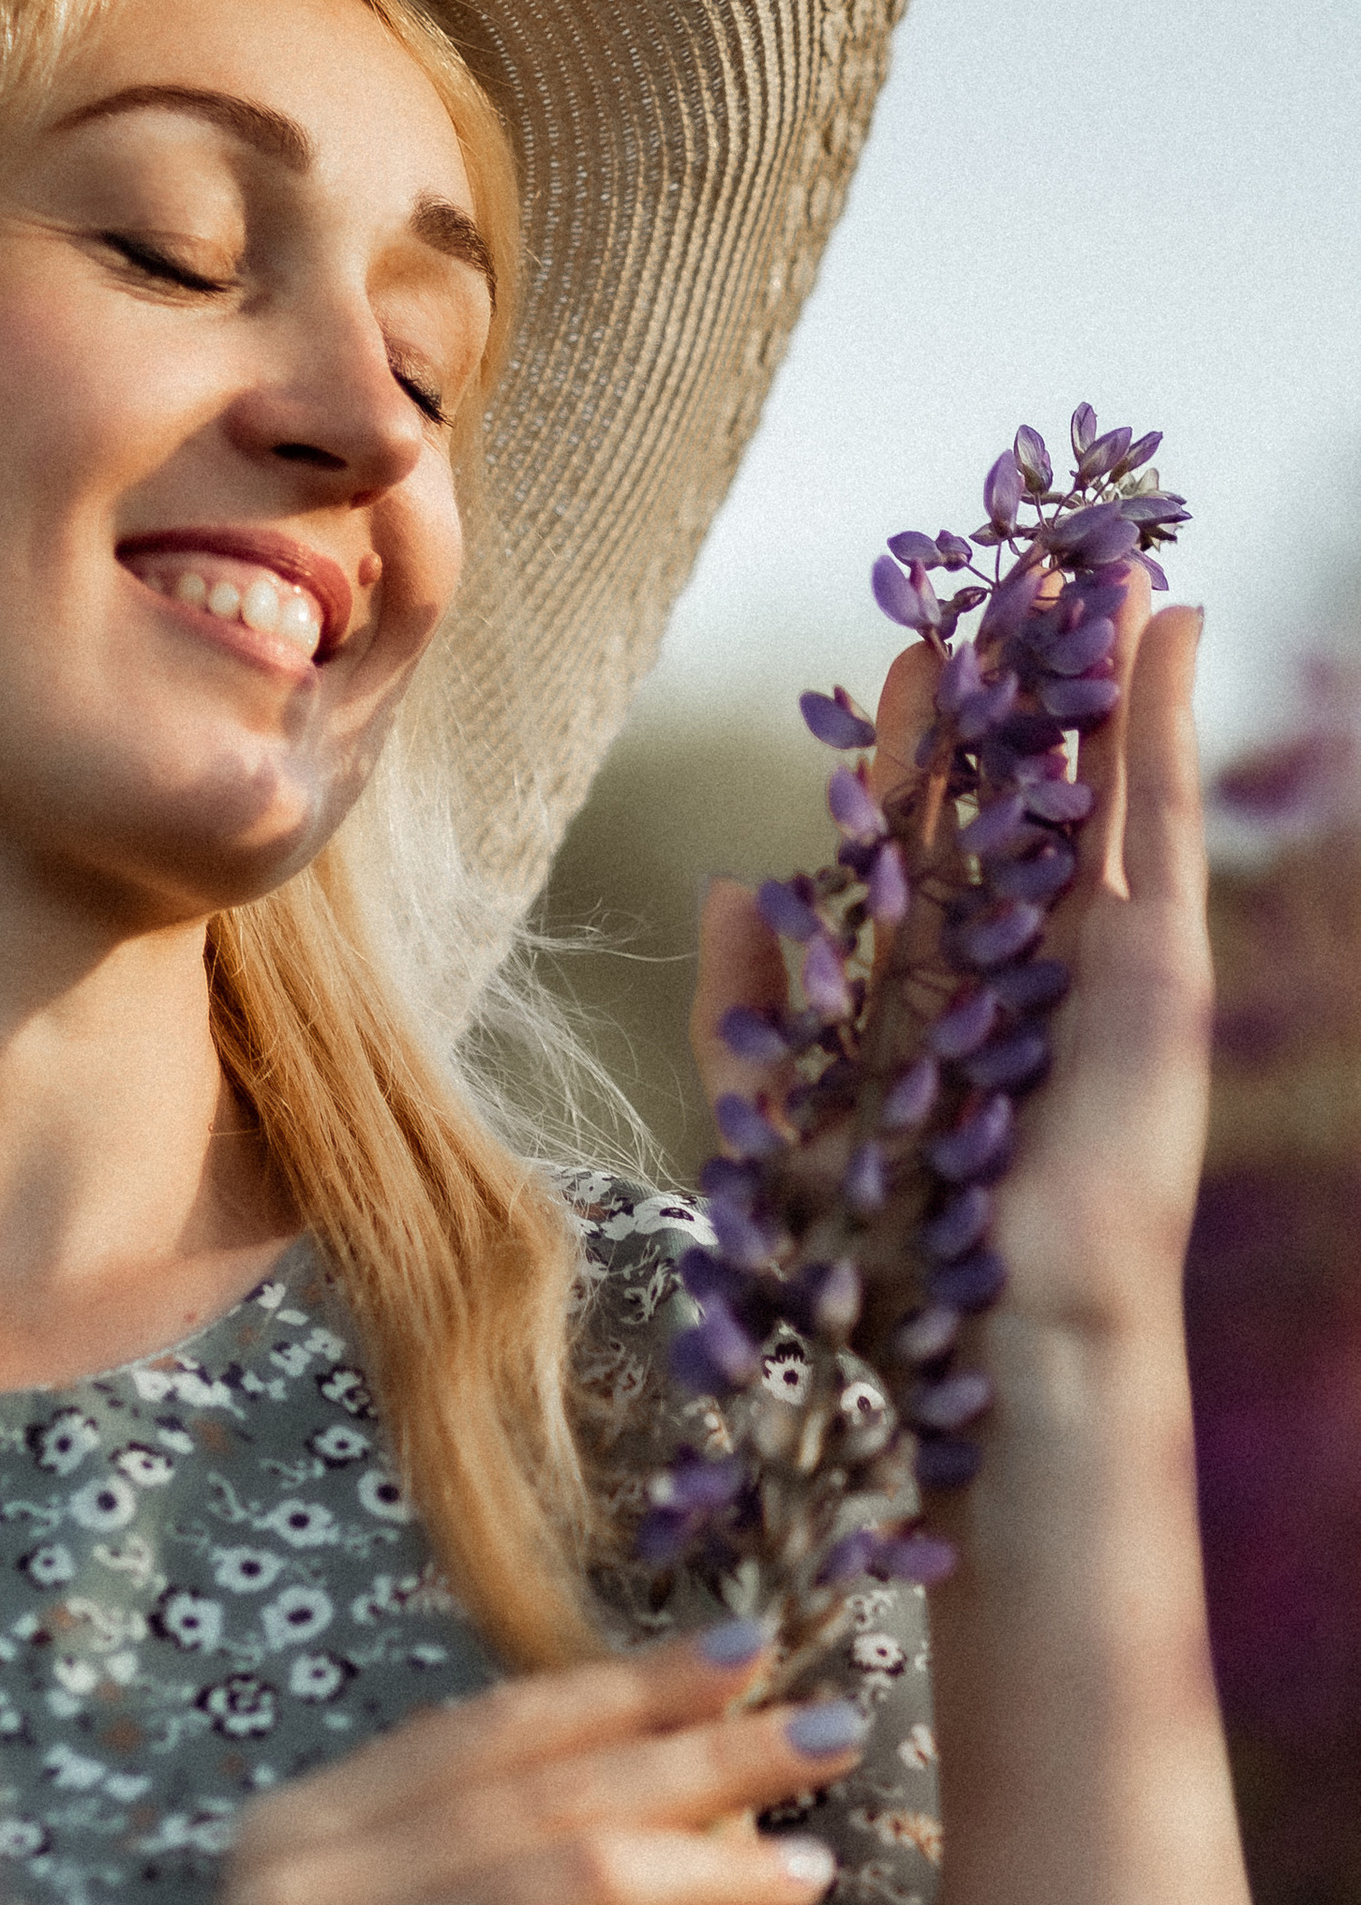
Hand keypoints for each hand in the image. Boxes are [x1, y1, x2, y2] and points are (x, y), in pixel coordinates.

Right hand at [71, 1631, 861, 1904]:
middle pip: (547, 1787)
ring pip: (573, 1879)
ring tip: (811, 1868)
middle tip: (830, 1729)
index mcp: (294, 1832)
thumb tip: (653, 1801)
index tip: (739, 1652)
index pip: (488, 1726)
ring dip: (712, 1864)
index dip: (622, 1682)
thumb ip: (455, 1877)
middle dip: (703, 1750)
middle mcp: (312, 1886)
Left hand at [690, 586, 1210, 1335]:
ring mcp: (1103, 960)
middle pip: (1023, 787)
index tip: (910, 644)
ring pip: (1102, 779)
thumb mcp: (779, 1116)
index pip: (931, 831)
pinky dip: (1170, 720)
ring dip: (1103, 665)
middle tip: (1014, 563)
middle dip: (1020, 677)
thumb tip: (731, 884)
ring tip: (1106, 553)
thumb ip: (748, 1005)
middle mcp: (1025, 964)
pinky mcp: (1163, 970)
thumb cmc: (881, 1271)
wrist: (988, 1351)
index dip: (924, 739)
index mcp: (936, 988)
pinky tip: (1173, 624)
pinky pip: (1168, 820)